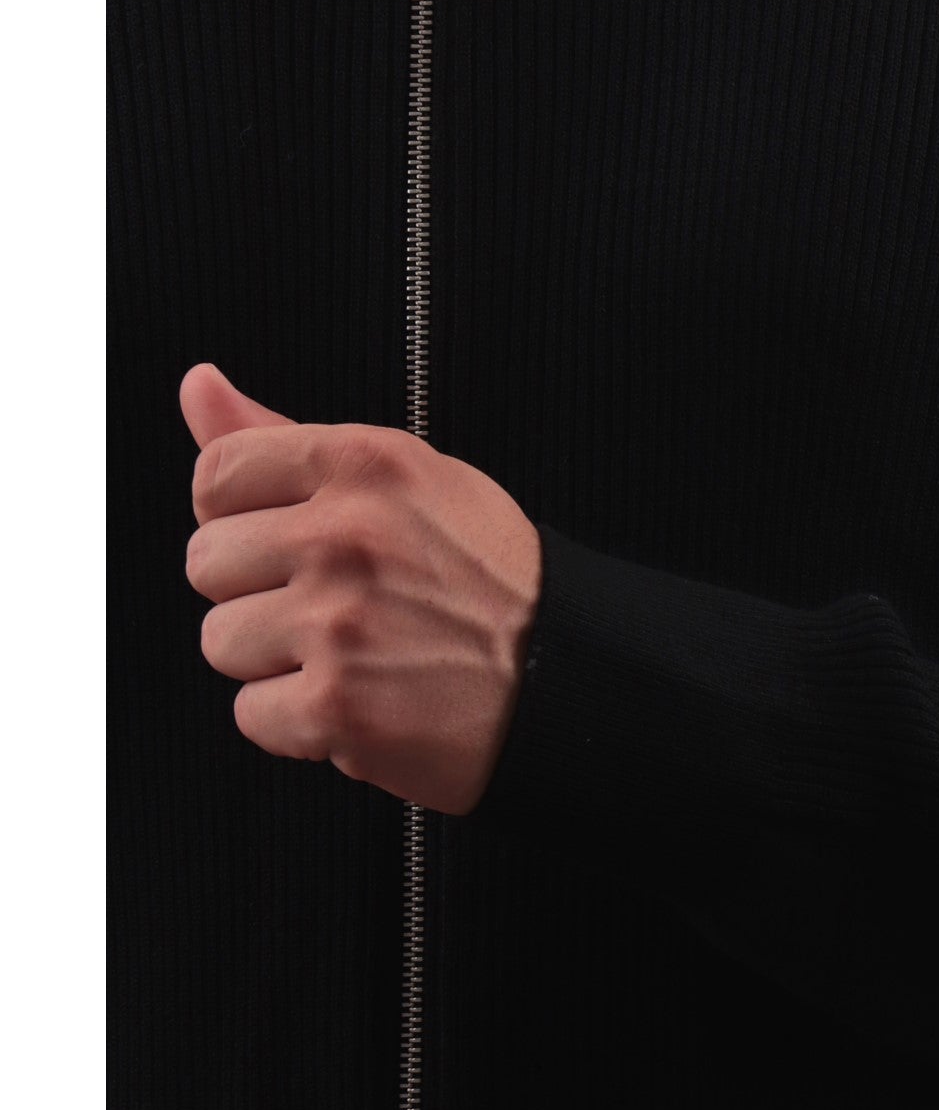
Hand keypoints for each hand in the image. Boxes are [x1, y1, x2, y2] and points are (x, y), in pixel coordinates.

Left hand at [181, 362, 542, 815]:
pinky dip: (298, 723)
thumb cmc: (492, 581)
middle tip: (338, 604)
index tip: (290, 541)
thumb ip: (285, 438)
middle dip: (260, 591)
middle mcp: (346, 536)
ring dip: (275, 659)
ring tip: (352, 653)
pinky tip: (359, 698)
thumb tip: (199, 387)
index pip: (216, 475)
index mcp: (364, 465)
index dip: (245, 517)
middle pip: (207, 563)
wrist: (569, 677)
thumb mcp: (407, 479)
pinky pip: (250, 713)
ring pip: (220, 641)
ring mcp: (338, 623)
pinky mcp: (336, 706)